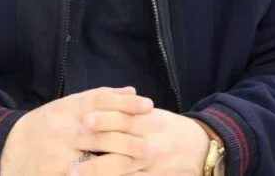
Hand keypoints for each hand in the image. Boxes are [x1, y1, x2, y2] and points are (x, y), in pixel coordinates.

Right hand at [0, 87, 155, 175]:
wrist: (5, 150)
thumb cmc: (42, 128)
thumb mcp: (65, 107)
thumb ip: (97, 99)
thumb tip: (132, 90)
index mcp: (64, 109)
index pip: (98, 100)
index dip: (125, 103)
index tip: (148, 105)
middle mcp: (61, 130)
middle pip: (100, 132)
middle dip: (128, 139)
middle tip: (152, 144)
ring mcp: (57, 155)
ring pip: (94, 160)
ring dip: (120, 162)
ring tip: (142, 162)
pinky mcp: (55, 175)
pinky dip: (103, 175)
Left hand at [68, 107, 210, 175]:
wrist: (203, 148)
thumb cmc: (170, 128)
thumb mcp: (152, 116)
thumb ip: (127, 112)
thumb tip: (94, 105)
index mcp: (148, 124)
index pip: (124, 120)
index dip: (105, 120)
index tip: (84, 121)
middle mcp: (150, 147)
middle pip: (121, 154)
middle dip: (96, 163)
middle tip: (70, 168)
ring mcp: (154, 167)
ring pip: (126, 174)